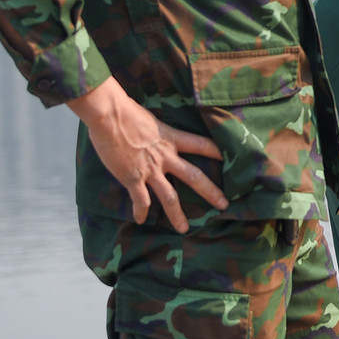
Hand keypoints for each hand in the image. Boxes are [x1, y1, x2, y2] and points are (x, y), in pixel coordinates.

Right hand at [69, 77, 226, 232]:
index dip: (217, 152)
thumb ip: (155, 129)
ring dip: (177, 214)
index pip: (202, 144)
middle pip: (195, 176)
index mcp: (171, 138)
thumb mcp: (150, 118)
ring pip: (170, 197)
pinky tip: (141, 221)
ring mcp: (150, 169)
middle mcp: (165, 156)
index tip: (229, 159)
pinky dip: (141, 212)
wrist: (109, 116)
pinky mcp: (132, 178)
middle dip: (211, 192)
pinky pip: (140, 200)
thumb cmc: (125, 110)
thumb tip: (151, 130)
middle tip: (225, 205)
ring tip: (185, 228)